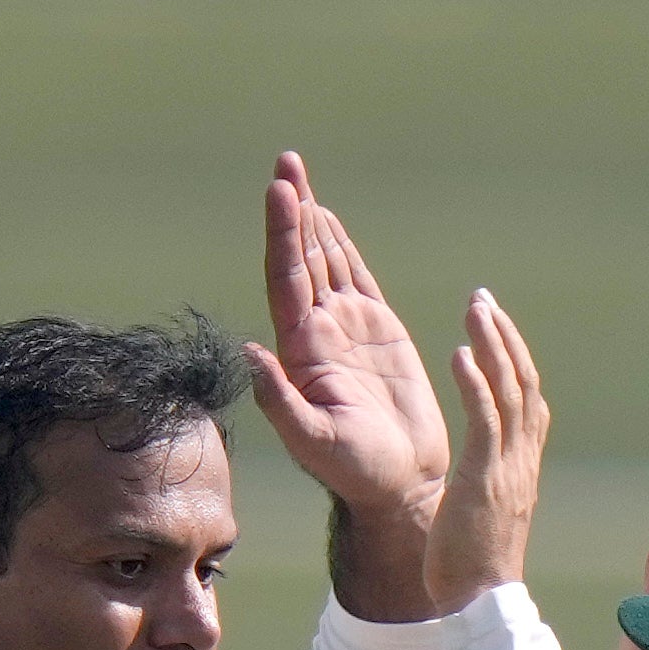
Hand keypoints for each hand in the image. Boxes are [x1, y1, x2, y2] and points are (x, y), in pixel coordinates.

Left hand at [249, 154, 451, 610]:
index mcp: (300, 350)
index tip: (280, 191)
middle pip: (300, 257)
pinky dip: (340, 247)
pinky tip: (327, 220)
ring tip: (296, 175)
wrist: (398, 486)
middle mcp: (317, 333)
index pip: (287, 277)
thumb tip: (249, 351)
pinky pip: (355, 279)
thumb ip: (281, 400)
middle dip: (292, 209)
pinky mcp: (379, 334)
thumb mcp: (313, 442)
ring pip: (323, 261)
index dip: (282, 233)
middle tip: (285, 163)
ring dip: (310, 219)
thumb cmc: (355, 474)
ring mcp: (347, 330)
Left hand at [431, 291, 551, 608]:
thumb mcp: (486, 514)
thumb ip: (489, 484)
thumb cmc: (475, 571)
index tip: (494, 326)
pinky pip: (484, 422)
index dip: (513, 359)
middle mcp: (522, 461)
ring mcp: (507, 469)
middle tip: (483, 299)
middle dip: (505, 337)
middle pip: (524, 384)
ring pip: (509, 393)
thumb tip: (479, 473)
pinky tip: (460, 353)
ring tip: (475, 308)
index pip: (527, 400)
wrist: (483, 607)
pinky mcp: (485, 479)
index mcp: (522, 467)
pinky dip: (475, 384)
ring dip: (493, 345)